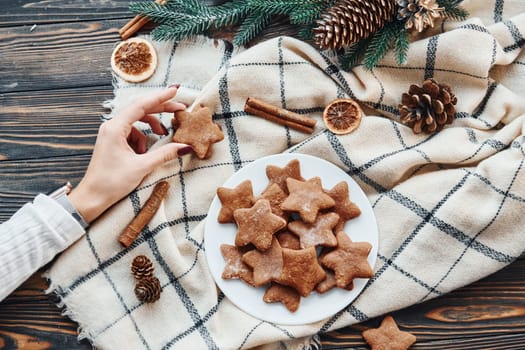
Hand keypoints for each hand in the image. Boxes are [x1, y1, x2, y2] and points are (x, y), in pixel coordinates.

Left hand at [69, 86, 191, 223]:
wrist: (92, 198)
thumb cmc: (111, 182)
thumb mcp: (141, 167)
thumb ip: (164, 154)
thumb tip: (185, 147)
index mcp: (115, 128)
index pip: (141, 105)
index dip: (161, 97)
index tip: (176, 90)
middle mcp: (112, 126)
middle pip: (141, 110)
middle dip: (161, 110)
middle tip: (181, 110)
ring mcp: (112, 134)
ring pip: (138, 123)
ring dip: (152, 128)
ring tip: (162, 137)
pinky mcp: (114, 142)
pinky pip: (134, 134)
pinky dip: (144, 140)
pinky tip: (145, 153)